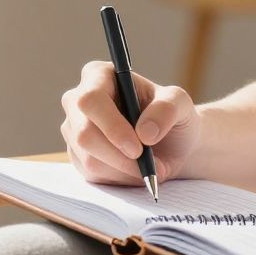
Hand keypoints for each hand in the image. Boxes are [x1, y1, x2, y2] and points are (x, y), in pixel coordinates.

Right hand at [60, 60, 202, 185]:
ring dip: (124, 169)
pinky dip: (120, 178)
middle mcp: (78, 101)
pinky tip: (136, 170)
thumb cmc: (173, 116)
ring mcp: (74, 130)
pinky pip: (92, 174)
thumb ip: (167, 109)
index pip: (91, 99)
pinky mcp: (77, 156)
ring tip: (151, 167)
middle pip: (85, 134)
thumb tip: (144, 132)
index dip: (111, 126)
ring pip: (89, 159)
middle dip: (119, 155)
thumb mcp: (180, 104)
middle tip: (147, 165)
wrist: (173, 144)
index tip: (138, 148)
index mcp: (99, 76)